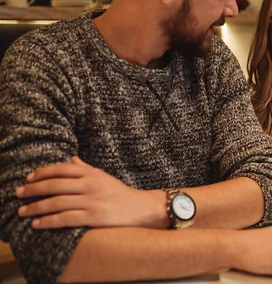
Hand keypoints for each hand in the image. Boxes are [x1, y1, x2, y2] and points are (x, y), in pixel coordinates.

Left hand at [15, 156, 165, 228]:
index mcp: (92, 173)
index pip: (62, 169)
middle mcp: (90, 185)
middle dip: (33, 189)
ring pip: (57, 202)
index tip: (28, 177)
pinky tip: (37, 223)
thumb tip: (71, 159)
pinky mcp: (93, 217)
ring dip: (36, 207)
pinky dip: (49, 221)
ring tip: (23, 211)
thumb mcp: (104, 177)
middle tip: (18, 193)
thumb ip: (86, 169)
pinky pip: (65, 218)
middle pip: (55, 185)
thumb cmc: (120, 193)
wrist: (141, 208)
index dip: (43, 172)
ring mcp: (91, 201)